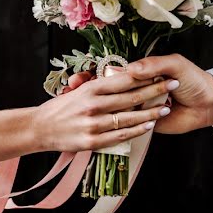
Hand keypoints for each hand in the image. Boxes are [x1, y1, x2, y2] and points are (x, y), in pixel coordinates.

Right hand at [32, 72, 177, 151]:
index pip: (124, 79)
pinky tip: (149, 125)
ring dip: (150, 112)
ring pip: (129, 117)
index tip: (163, 71)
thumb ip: (98, 84)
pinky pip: (120, 135)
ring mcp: (93, 123)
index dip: (145, 75)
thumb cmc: (60, 108)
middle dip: (155, 90)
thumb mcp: (77, 90)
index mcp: (90, 88)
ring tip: (166, 107)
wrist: (39, 128)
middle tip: (173, 85)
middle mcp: (93, 104)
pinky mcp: (93, 141)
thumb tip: (121, 75)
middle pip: (131, 96)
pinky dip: (136, 130)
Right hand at [125, 54, 212, 133]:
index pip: (121, 75)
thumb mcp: (175, 65)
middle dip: (134, 95)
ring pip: (125, 110)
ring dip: (139, 108)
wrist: (208, 103)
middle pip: (120, 94)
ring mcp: (140, 107)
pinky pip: (136, 125)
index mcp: (142, 73)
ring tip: (162, 103)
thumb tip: (131, 68)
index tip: (131, 80)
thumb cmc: (193, 81)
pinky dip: (142, 121)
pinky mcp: (146, 122)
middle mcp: (137, 90)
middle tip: (154, 93)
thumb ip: (154, 64)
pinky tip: (157, 115)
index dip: (122, 79)